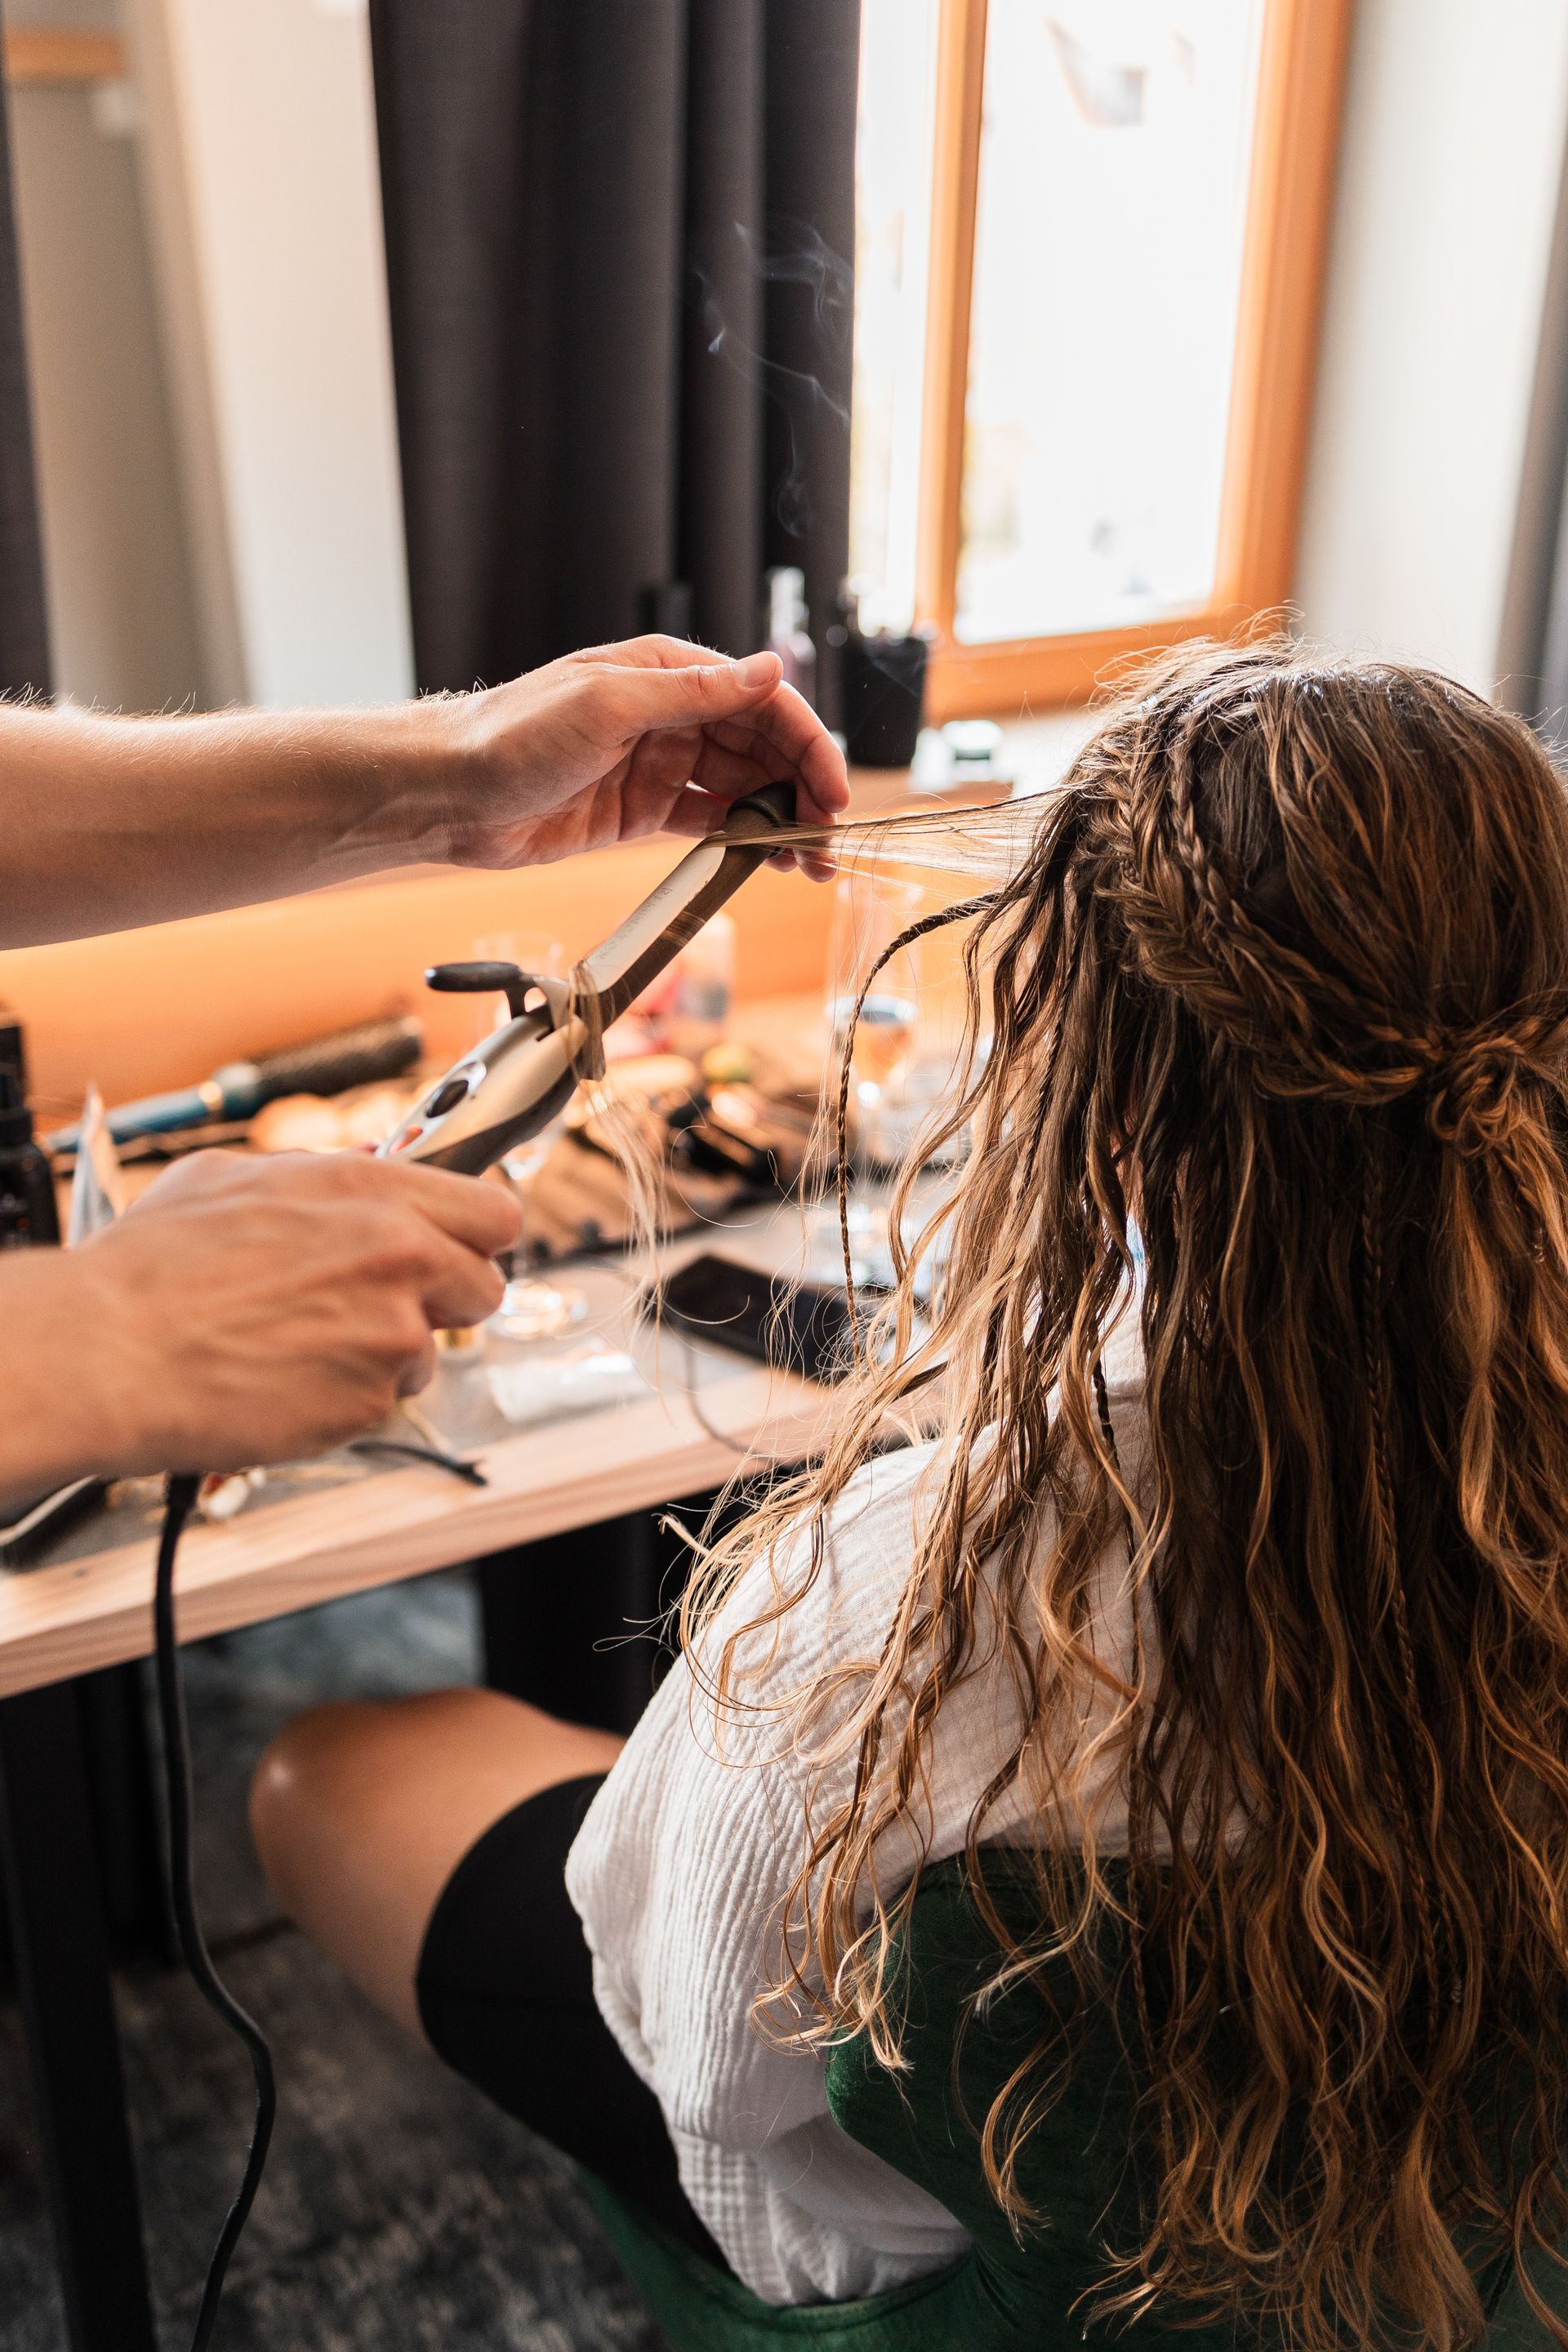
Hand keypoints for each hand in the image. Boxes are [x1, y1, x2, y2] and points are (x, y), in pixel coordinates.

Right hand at [12, 1152, 519, 1494]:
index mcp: (374, 1191)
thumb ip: (326, 1178)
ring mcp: (391, 1335)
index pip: (494, 1212)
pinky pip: (379, 1404)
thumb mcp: (239, 1178)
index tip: (458, 1249)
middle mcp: (399, 1257)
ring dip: (382, 1356)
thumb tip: (367, 1172)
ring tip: (301, 1346)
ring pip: (427, 1354)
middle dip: (443, 1300)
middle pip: (484, 1288)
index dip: (475, 1236)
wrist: (107, 1350)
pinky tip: (284, 1381)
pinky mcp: (368, 1403)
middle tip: (382, 1307)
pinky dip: (343, 1400)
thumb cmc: (152, 1267)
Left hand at [440, 635, 848, 869]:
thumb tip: (768, 668)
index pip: (761, 702)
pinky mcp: (642, 810)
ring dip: (780, 821)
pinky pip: (709, 821)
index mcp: (667, 673)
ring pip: (742, 788)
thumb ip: (693, 692)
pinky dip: (743, 841)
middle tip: (829, 840)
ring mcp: (658, 764)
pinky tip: (768, 861)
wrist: (451, 793)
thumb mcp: (607, 704)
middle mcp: (671, 714)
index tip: (832, 792)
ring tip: (810, 861)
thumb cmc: (513, 736)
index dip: (806, 745)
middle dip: (803, 790)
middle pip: (761, 748)